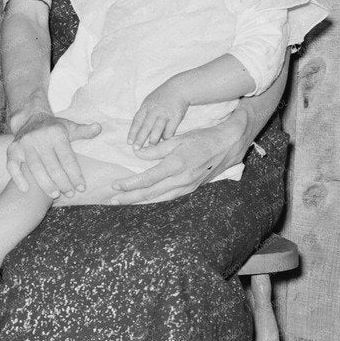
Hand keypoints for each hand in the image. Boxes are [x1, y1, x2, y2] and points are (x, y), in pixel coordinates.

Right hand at [5, 109, 100, 197]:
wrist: (30, 118)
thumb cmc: (54, 128)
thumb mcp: (70, 127)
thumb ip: (84, 131)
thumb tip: (98, 128)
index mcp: (56, 133)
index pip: (67, 158)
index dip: (75, 175)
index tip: (81, 188)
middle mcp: (39, 138)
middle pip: (53, 166)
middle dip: (63, 182)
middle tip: (69, 194)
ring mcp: (24, 144)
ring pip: (35, 168)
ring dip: (45, 184)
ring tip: (55, 195)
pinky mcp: (13, 149)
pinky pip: (12, 165)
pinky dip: (18, 178)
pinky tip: (25, 189)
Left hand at [109, 122, 235, 204]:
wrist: (228, 145)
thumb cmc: (202, 138)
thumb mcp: (178, 139)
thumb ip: (156, 149)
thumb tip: (137, 154)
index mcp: (176, 165)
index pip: (148, 179)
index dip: (130, 184)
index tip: (115, 185)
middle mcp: (181, 180)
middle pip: (150, 193)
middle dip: (129, 198)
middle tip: (112, 200)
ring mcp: (187, 186)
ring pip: (159, 198)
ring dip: (140, 201)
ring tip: (124, 202)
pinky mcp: (191, 188)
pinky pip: (168, 196)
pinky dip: (154, 199)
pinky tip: (144, 199)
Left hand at [128, 79, 190, 147]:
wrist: (179, 89)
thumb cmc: (162, 98)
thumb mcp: (149, 103)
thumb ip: (144, 116)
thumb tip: (137, 132)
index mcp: (146, 107)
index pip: (137, 121)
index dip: (133, 132)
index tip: (129, 142)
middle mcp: (154, 111)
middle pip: (146, 126)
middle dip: (140, 138)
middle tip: (136, 148)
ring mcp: (165, 114)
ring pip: (158, 128)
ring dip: (154, 138)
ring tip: (150, 146)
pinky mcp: (175, 117)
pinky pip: (170, 129)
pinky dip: (166, 136)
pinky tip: (164, 142)